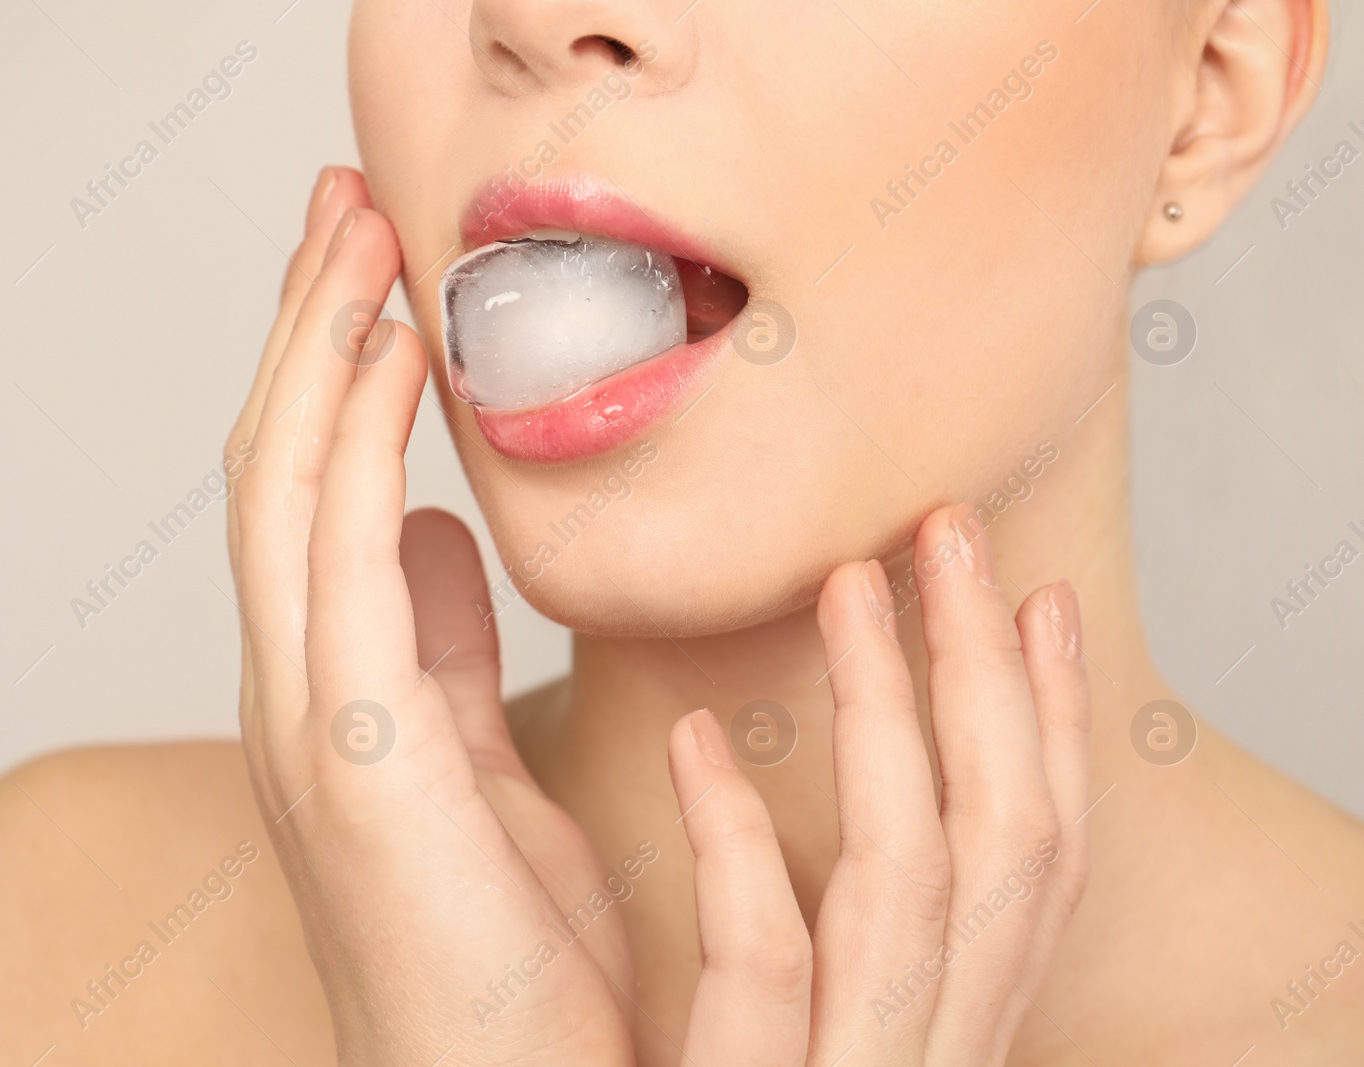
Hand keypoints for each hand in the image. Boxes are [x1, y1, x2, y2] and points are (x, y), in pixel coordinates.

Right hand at [225, 167, 636, 1065]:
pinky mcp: (357, 762)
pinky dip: (351, 446)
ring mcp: (309, 727)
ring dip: (317, 353)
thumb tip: (434, 535)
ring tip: (358, 238)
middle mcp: (297, 696)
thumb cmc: (505, 961)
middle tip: (346, 208)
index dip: (330, 373)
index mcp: (333, 695)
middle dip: (308, 329)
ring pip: (284, 494)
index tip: (373, 273)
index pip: (312, 496)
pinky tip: (388, 356)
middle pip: (280, 469)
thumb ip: (441, 652)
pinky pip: (338, 563)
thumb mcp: (479, 771)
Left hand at [666, 506, 1089, 1065]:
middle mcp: (926, 1061)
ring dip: (888, 707)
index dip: (1059, 729)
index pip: (1040, 870)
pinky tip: (696, 735)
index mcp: (946, 1034)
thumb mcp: (815, 1045)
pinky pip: (764, 954)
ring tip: (847, 581)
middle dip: (989, 673)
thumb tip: (865, 812)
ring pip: (908, 878)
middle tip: (953, 530)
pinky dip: (736, 832)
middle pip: (1002, 847)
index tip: (1045, 601)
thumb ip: (843, 958)